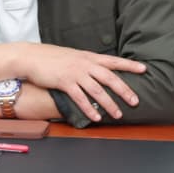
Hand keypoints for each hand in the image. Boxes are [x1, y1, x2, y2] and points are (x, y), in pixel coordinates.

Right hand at [10, 43, 145, 122]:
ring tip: (118, 114)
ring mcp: (75, 73)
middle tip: (135, 101)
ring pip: (98, 90)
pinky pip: (80, 98)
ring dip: (109, 104)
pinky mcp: (64, 82)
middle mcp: (84, 64)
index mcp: (88, 57)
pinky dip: (89, 108)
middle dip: (125, 90)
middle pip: (110, 78)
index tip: (144, 69)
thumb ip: (85, 62)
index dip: (129, 65)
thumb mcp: (71, 56)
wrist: (29, 57)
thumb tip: (96, 70)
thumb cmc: (49, 57)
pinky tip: (95, 116)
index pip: (113, 61)